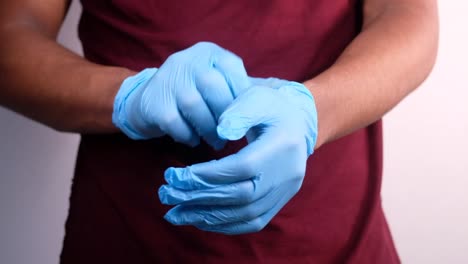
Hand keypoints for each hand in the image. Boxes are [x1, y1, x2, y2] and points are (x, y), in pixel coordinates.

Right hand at [112, 42, 248, 148]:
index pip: (232, 67)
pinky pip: (176, 123)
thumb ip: (245, 87)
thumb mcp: (219, 82)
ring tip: (216, 142)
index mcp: (208, 52)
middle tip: (232, 134)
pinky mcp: (153, 101)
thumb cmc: (195, 93)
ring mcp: (167, 79)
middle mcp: (187, 60)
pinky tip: (194, 140)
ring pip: (195, 106)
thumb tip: (282, 93)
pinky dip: (188, 135)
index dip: (242, 93)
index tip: (247, 116)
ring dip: (209, 130)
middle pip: (213, 86)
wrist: (147, 102)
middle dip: (226, 115)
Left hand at [158, 78, 317, 233]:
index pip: (242, 167)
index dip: (208, 174)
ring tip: (174, 213)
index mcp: (283, 146)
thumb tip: (221, 132)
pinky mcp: (279, 202)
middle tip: (166, 194)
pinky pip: (252, 222)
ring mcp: (285, 192)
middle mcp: (287, 174)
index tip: (176, 175)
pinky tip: (199, 220)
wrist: (296, 123)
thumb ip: (239, 112)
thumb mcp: (257, 97)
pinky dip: (224, 225)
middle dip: (199, 197)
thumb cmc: (270, 107)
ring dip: (206, 216)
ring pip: (245, 215)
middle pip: (241, 196)